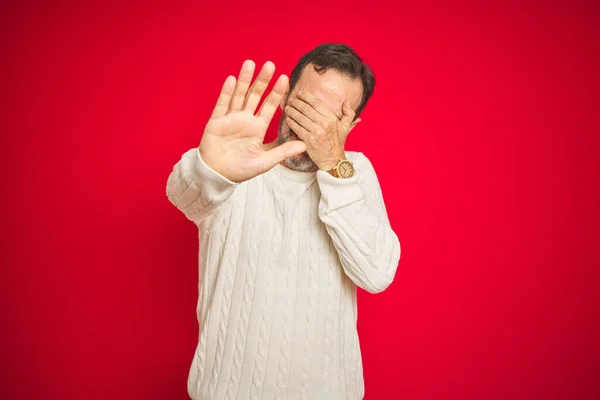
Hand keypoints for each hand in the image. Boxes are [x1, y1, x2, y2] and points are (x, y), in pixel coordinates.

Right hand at [199, 60, 306, 182]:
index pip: (269, 107)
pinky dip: (227, 93)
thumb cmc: (241, 169)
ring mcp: (230, 119)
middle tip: (271, 65)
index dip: (277, 94)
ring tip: (250, 63)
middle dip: (262, 81)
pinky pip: (222, 105)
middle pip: (255, 96)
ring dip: (244, 80)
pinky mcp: (216, 122)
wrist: (218, 176)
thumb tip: (304, 145)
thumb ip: (282, 152)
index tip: (285, 79)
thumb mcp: (265, 162)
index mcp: (257, 128)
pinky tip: (232, 80)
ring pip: (239, 95)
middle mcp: (245, 119)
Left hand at [283, 90, 355, 170]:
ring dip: (291, 111)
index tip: (300, 93)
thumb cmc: (338, 143)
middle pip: (306, 108)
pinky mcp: (308, 140)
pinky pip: (297, 128)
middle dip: (296, 102)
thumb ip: (348, 113)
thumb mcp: (346, 127)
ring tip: (287, 108)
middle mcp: (323, 123)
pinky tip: (288, 119)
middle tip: (291, 100)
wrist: (333, 160)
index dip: (306, 96)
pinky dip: (291, 122)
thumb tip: (346, 102)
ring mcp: (315, 132)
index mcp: (331, 118)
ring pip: (299, 117)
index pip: (317, 102)